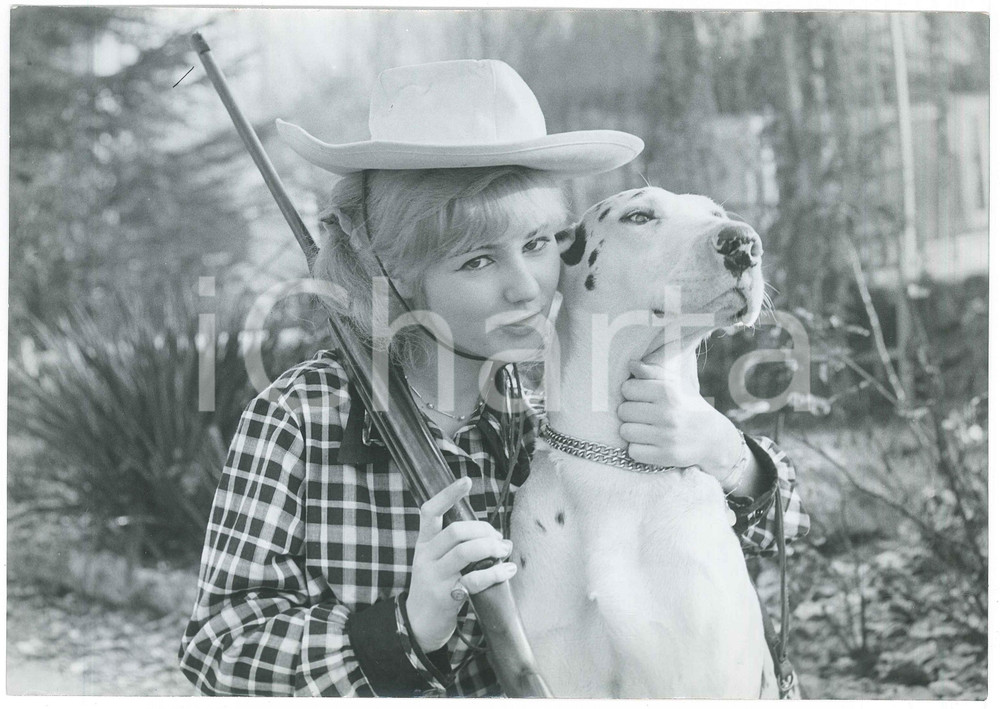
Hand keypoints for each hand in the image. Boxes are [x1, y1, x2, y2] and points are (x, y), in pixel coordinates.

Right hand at [405, 477, 515, 651]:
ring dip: (491, 547)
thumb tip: (493, 533)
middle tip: (499, 538)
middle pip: (456, 531)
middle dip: (484, 530)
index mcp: (424, 544)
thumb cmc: (435, 588)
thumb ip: (456, 545)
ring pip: (465, 552)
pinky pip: (474, 580)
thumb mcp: (436, 562)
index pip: (429, 512)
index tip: (466, 480)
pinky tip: (507, 570)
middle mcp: (426, 557)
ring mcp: (435, 577)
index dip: (447, 494)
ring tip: (504, 550)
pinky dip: (495, 572)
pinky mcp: (446, 596)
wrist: (418, 624)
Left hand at [617, 359, 743, 479]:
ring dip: (632, 431)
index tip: (641, 398)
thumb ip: (652, 373)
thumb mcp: (675, 385)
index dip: (631, 393)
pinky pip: (633, 452)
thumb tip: (631, 363)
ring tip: (644, 429)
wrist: (712, 438)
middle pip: (623, 411)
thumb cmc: (687, 406)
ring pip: (625, 432)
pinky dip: (638, 449)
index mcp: (668, 392)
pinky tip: (649, 444)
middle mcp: (668, 413)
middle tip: (643, 416)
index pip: (627, 388)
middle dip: (629, 413)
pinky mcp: (667, 456)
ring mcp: (667, 436)